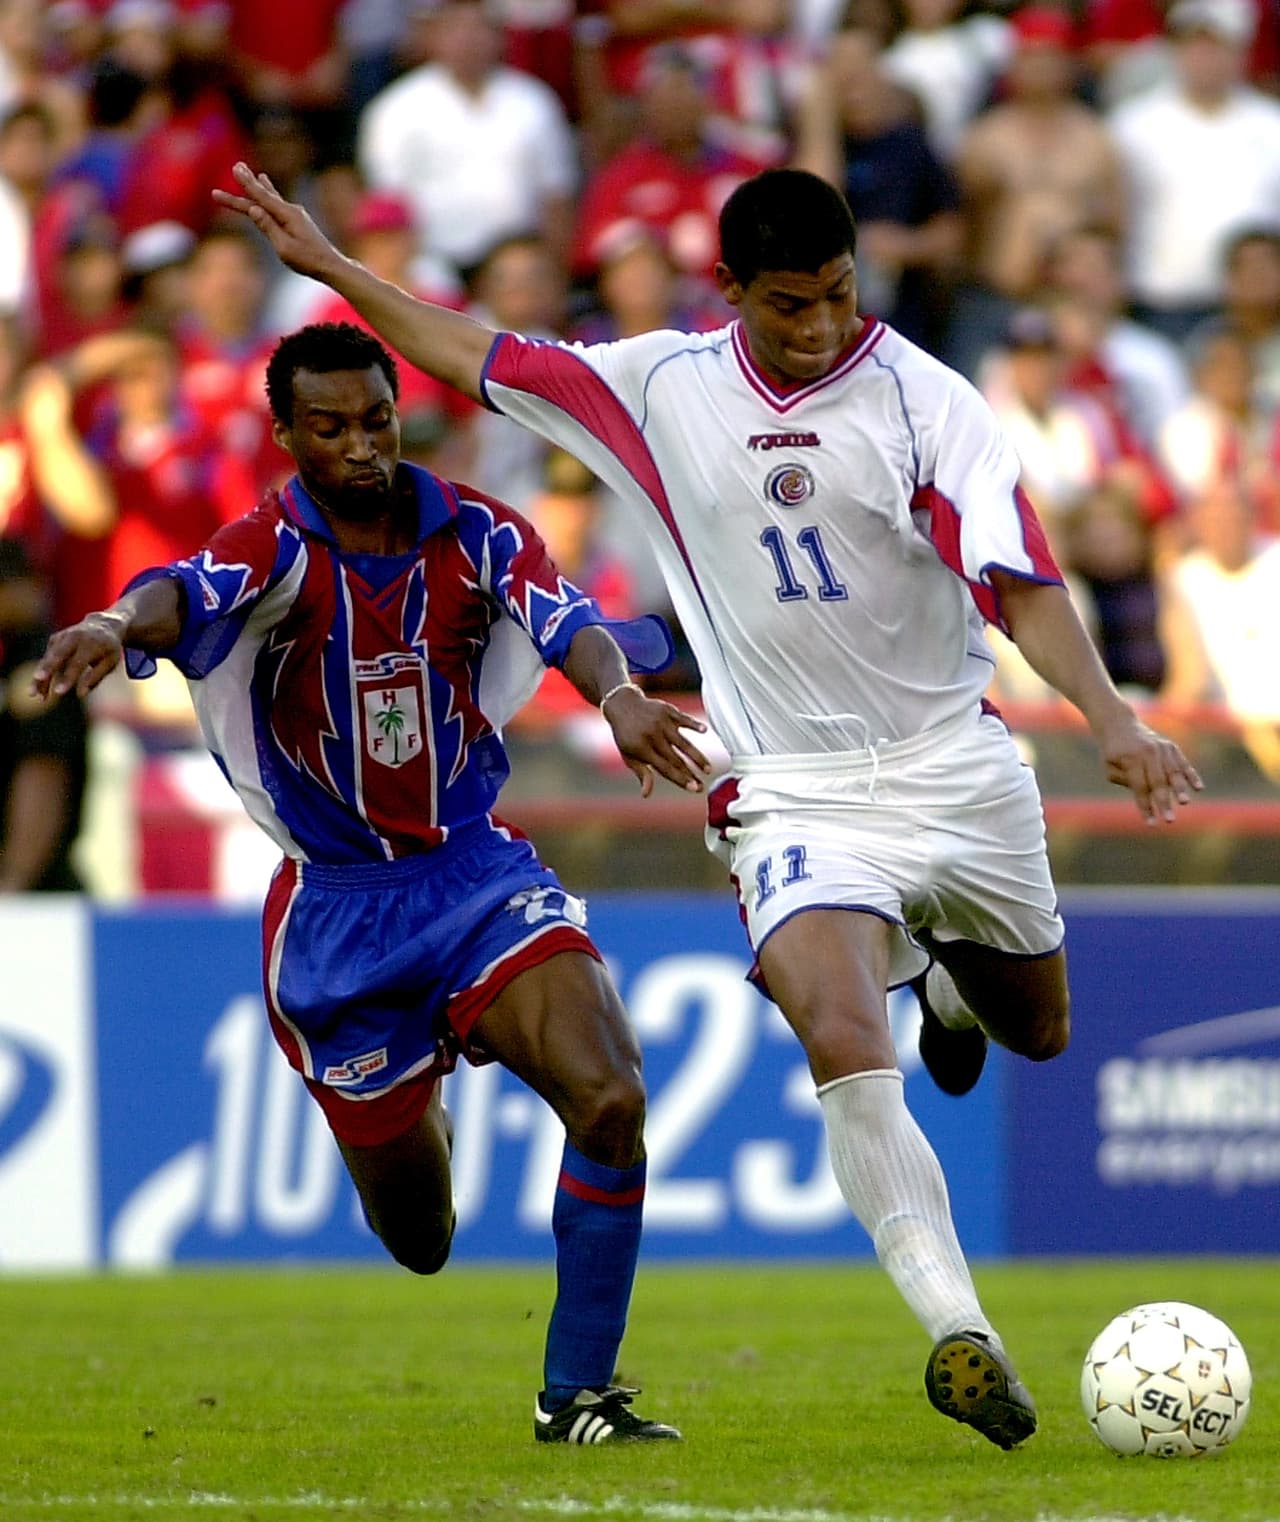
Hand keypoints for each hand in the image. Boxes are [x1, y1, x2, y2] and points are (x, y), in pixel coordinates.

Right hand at [30, 612, 127, 700]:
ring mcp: (62, 637)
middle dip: (46, 669)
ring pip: (48, 658)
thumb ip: (95, 677)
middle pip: (57, 656)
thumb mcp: (110, 662)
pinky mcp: (55, 639)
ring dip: (40, 676)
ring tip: (34, 695)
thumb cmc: (108, 649)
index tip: (58, 692)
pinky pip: (47, 658)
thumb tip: (81, 694)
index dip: (68, 678)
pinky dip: (44, 672)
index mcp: (91, 644)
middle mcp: (74, 638)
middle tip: (36, 682)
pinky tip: (41, 688)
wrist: (103, 625)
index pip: (77, 663)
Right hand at [212, 162, 343, 281]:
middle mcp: (291, 210)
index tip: (235, 169)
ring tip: (248, 171)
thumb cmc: (308, 260)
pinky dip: (268, 192)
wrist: (331, 265)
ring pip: (270, 197)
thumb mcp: (284, 247)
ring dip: (257, 185)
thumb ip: (268, 227)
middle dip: (247, 184)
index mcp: (288, 215)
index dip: (246, 184)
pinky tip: (265, 183)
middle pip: (264, 195)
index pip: (262, 197)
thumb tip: (253, 209)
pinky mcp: (296, 220)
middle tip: (235, 166)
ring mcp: (295, 214)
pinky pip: (277, 203)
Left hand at [603, 685, 711, 796]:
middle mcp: (652, 736)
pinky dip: (694, 724)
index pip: (665, 768)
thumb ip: (641, 773)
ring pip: (683, 742)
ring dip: (697, 756)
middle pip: (676, 758)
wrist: (622, 705)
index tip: (695, 788)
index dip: (681, 779)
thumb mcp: (629, 755)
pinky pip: (683, 719)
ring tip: (708, 769)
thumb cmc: (627, 735)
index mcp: (641, 749)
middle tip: (703, 785)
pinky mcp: (667, 711)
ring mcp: (661, 723)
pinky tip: (705, 731)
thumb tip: (646, 795)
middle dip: (691, 773)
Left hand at [1095, 707, 1202, 824]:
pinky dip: (1191, 775)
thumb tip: (1146, 794)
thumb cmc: (1113, 752)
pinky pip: (1183, 763)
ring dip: (1180, 789)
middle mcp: (1148, 753)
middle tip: (1170, 820)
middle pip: (1158, 782)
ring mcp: (1162, 748)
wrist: (1119, 724)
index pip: (1140, 787)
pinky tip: (1199, 788)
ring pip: (1173, 772)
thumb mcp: (1110, 768)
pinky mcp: (1171, 747)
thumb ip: (1126, 781)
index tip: (1151, 824)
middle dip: (1164, 803)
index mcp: (1131, 759)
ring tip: (1184, 803)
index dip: (1146, 806)